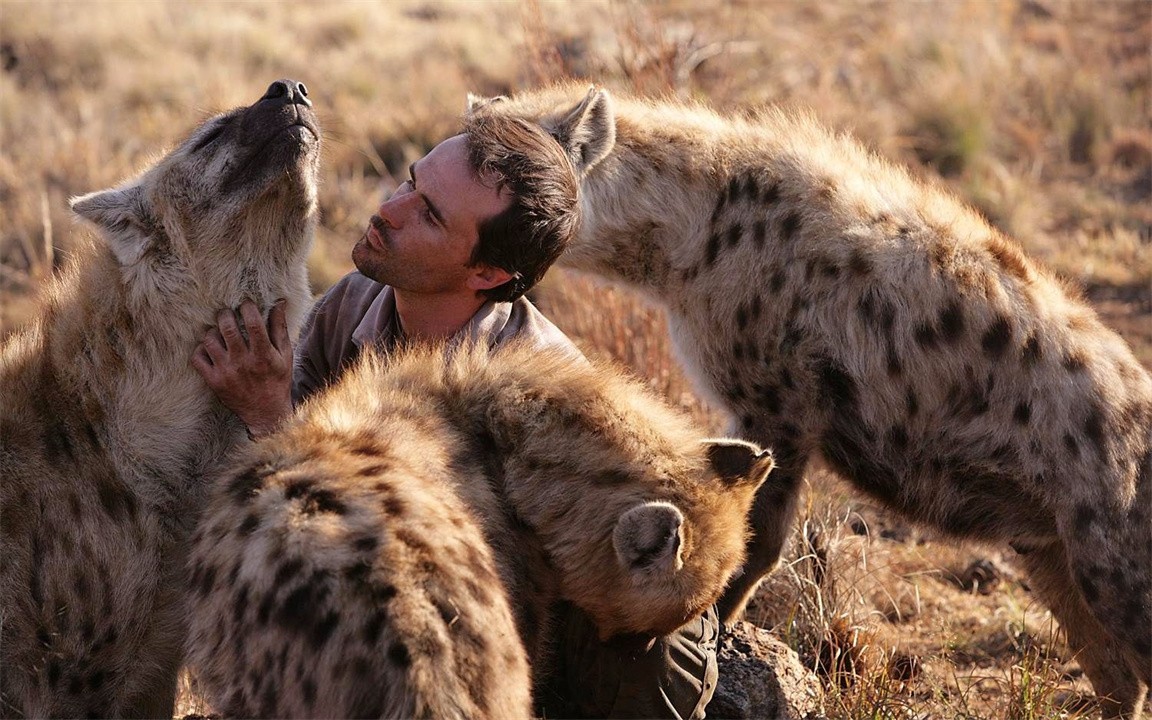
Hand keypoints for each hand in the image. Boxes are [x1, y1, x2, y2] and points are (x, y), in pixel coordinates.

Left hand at [192, 299, 293, 438]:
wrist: (266, 412)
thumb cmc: (277, 380)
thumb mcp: (285, 355)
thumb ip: (280, 328)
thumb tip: (279, 302)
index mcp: (263, 355)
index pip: (254, 324)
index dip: (248, 308)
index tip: (246, 304)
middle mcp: (243, 363)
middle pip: (228, 328)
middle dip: (225, 315)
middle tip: (227, 313)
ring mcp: (226, 373)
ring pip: (210, 340)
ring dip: (212, 330)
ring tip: (218, 330)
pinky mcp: (213, 381)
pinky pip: (197, 358)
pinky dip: (200, 348)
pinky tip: (210, 347)